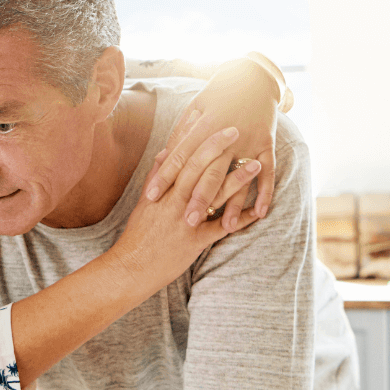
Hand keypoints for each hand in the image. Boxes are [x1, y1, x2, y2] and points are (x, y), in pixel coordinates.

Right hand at [113, 137, 261, 280]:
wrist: (130, 268)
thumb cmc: (138, 236)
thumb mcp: (143, 203)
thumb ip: (155, 177)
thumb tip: (164, 152)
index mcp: (161, 191)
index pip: (179, 158)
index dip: (195, 139)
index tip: (208, 121)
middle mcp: (173, 202)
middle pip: (197, 170)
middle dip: (217, 149)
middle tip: (235, 130)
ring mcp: (185, 221)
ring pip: (213, 195)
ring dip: (236, 179)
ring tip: (254, 163)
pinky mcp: (194, 242)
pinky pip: (222, 228)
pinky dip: (241, 219)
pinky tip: (258, 210)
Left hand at [143, 58, 280, 230]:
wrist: (255, 76)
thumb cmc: (219, 93)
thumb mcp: (196, 106)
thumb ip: (181, 133)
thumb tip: (163, 156)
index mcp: (204, 124)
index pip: (180, 156)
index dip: (165, 176)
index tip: (152, 196)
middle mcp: (227, 135)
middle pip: (210, 171)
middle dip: (198, 198)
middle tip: (186, 222)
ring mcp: (249, 140)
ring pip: (239, 176)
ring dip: (232, 203)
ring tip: (223, 227)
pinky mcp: (267, 143)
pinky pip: (269, 170)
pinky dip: (265, 192)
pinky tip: (259, 213)